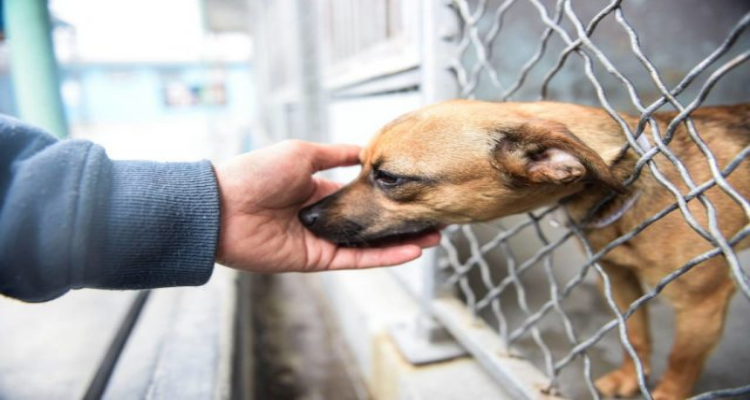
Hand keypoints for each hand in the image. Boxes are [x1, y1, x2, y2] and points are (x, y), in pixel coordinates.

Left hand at [214, 140, 440, 272]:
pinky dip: (384, 256)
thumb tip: (363, 152)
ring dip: (402, 241)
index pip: (362, 194)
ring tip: (434, 236)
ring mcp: (322, 240)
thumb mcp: (301, 152)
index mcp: (318, 189)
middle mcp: (324, 216)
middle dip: (402, 221)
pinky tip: (411, 250)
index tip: (416, 191)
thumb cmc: (256, 172)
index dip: (388, 195)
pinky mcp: (316, 260)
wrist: (223, 206)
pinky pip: (356, 259)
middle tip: (436, 218)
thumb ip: (334, 155)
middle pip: (371, 222)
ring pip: (370, 243)